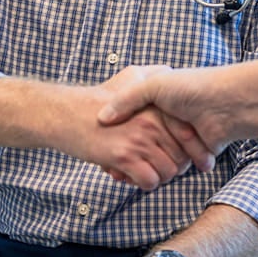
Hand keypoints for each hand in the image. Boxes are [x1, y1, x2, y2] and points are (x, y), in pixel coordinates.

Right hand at [61, 66, 211, 189]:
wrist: (67, 114)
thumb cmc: (99, 99)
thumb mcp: (131, 75)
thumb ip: (155, 73)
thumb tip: (174, 74)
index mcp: (157, 106)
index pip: (189, 136)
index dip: (191, 152)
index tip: (181, 156)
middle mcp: (152, 122)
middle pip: (182, 158)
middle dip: (173, 166)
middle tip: (156, 164)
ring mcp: (139, 140)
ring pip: (168, 172)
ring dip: (158, 177)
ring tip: (143, 169)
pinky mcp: (124, 157)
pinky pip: (149, 181)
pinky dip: (144, 183)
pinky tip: (132, 174)